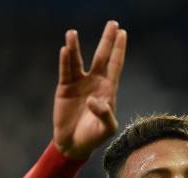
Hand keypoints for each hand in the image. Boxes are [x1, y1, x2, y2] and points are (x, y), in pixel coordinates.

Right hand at [53, 21, 126, 158]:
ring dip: (76, 47)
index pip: (115, 65)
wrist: (74, 144)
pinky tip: (65, 49)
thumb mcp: (106, 129)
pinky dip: (65, 61)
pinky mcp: (64, 88)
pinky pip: (65, 71)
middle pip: (101, 56)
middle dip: (107, 40)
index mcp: (108, 89)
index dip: (119, 49)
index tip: (123, 32)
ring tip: (72, 33)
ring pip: (78, 61)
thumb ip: (106, 115)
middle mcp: (95, 82)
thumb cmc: (94, 137)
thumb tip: (93, 100)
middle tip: (112, 23)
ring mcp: (79, 83)